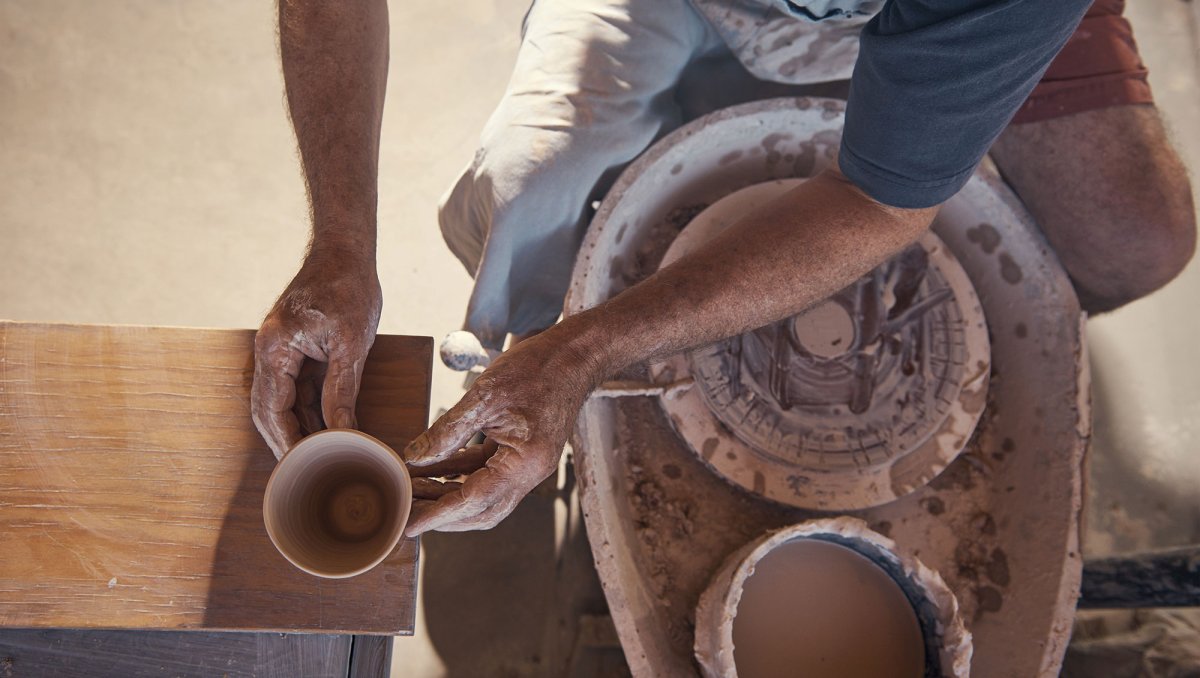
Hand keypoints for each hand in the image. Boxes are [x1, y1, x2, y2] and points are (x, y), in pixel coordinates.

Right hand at [251, 248, 381, 458]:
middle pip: (269, 411)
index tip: (302, 468)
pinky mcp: (294, 349)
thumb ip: (341, 390)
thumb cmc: (348, 288)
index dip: (286, 442)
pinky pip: (295, 388)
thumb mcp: (350, 344)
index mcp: (273, 350)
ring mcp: (279, 351)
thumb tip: (343, 431)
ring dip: (298, 429)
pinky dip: (307, 411)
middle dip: (287, 442)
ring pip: (282, 402)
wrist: (346, 252)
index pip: (272, 410)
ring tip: (318, 459)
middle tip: (307, 474)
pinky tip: (325, 431)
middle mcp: (268, 352)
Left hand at [403, 329, 601, 534]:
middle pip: (481, 510)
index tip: (410, 525)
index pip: (475, 499)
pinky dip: (459, 473)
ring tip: (414, 487)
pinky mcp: (520, 452)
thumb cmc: (537, 369)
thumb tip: (415, 457)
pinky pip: (486, 472)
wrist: (572, 356)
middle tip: (408, 511)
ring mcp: (526, 464)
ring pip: (483, 494)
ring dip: (449, 494)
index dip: (439, 513)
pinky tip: (433, 467)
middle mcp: (529, 472)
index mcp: (525, 463)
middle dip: (443, 514)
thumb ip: (448, 430)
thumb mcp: (484, 396)